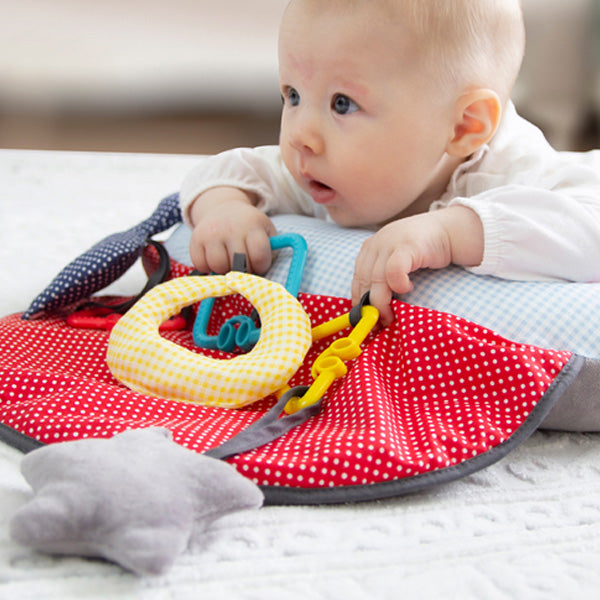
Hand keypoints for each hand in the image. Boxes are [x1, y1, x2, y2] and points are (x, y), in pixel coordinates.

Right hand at [188, 187, 276, 273]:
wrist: (224, 208)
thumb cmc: (249, 227)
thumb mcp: (266, 231)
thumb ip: (270, 251)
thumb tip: (261, 276)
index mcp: (253, 224)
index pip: (259, 255)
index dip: (261, 266)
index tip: (259, 265)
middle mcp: (231, 227)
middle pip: (238, 265)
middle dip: (244, 271)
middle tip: (244, 265)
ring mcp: (212, 232)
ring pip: (218, 266)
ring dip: (225, 270)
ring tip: (229, 262)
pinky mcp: (195, 239)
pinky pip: (201, 265)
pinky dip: (208, 268)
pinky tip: (215, 259)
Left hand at [351, 206, 483, 325]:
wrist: (449, 229)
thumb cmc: (423, 251)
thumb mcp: (396, 260)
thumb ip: (382, 277)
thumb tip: (373, 309)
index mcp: (370, 248)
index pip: (356, 279)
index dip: (360, 302)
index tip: (367, 320)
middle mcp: (376, 244)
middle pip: (363, 281)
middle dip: (369, 307)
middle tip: (378, 324)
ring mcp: (390, 243)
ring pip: (376, 280)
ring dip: (381, 303)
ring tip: (391, 316)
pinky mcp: (406, 246)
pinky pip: (394, 271)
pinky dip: (398, 285)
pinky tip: (407, 289)